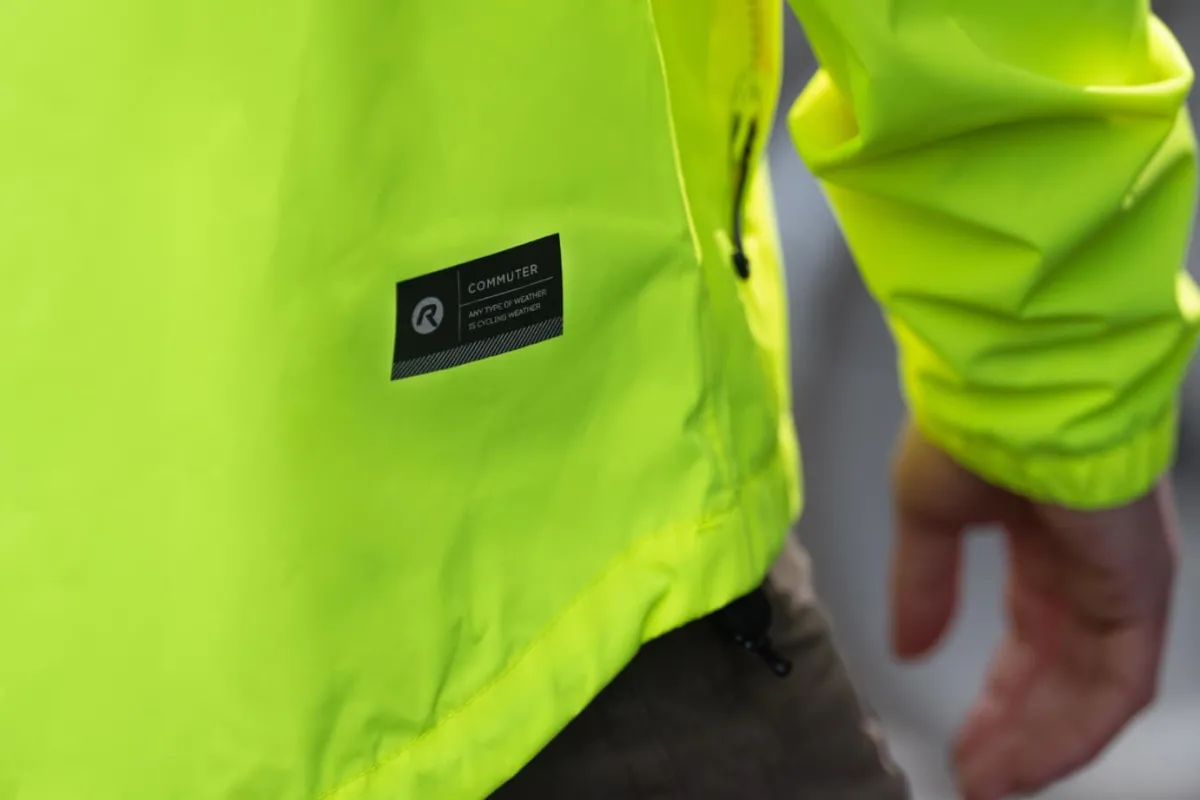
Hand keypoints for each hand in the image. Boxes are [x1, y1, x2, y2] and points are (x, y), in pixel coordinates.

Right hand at [889, 423, 1178, 799]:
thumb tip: (909, 646)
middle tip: (976, 777)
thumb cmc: (971, 427)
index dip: (997, 698)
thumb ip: (923, 585)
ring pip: (1089, 691)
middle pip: (1059, 677)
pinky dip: (1074, 729)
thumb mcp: (927, 517)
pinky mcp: (1138, 592)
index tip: (962, 740)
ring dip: (1040, 743)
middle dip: (1016, 731)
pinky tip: (1028, 759)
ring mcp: (1120, 584)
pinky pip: (1117, 684)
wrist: (1012, 388)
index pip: (1029, 643)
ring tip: (990, 783)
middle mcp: (1089, 573)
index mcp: (1044, 548)